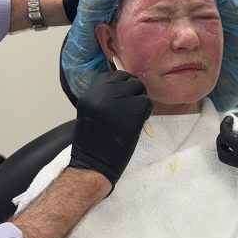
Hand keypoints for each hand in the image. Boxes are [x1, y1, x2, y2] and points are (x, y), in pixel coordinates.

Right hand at [69, 71, 151, 187]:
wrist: (94, 162)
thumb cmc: (93, 142)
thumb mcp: (93, 112)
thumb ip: (104, 97)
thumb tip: (123, 87)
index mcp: (91, 93)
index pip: (113, 75)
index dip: (122, 85)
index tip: (124, 96)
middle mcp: (103, 93)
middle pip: (127, 79)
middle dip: (132, 91)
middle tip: (131, 107)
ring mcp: (119, 100)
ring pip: (138, 90)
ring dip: (139, 101)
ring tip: (132, 117)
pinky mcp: (134, 110)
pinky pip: (146, 103)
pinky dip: (146, 112)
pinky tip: (138, 123)